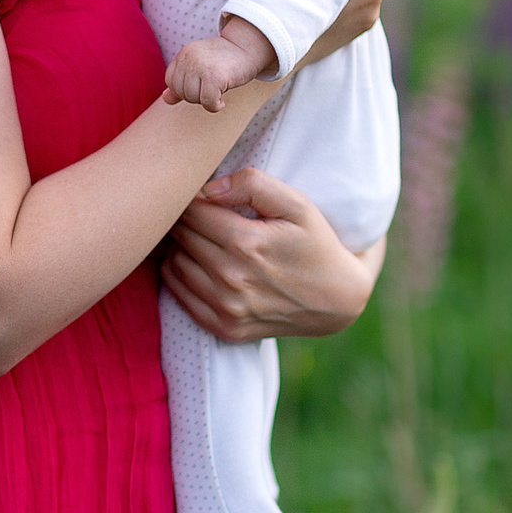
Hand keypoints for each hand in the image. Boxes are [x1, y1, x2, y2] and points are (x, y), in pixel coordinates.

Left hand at [162, 168, 384, 341]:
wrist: (337, 300)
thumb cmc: (316, 243)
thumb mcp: (297, 203)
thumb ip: (252, 184)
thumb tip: (208, 188)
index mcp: (246, 243)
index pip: (190, 210)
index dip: (192, 198)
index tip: (205, 196)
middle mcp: (231, 278)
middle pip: (179, 235)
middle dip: (185, 219)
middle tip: (202, 214)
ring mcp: (226, 308)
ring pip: (174, 263)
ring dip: (180, 246)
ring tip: (202, 237)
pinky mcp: (224, 328)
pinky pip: (178, 293)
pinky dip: (180, 275)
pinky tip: (199, 263)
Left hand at [163, 20, 276, 111]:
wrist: (249, 48)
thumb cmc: (225, 60)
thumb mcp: (200, 67)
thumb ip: (181, 81)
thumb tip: (165, 99)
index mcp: (184, 53)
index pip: (171, 81)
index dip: (184, 89)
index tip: (201, 85)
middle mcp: (189, 57)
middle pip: (181, 92)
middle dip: (195, 96)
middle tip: (212, 88)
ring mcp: (201, 65)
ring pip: (192, 98)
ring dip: (206, 101)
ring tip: (218, 91)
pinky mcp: (215, 76)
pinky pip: (207, 102)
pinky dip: (215, 106)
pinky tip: (222, 102)